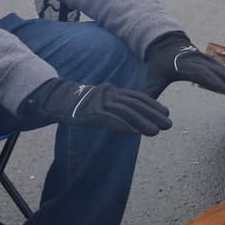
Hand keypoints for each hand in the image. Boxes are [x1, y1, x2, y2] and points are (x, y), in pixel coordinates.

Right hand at [19, 78, 170, 136]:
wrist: (55, 99)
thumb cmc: (78, 105)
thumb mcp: (100, 105)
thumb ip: (115, 112)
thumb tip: (131, 126)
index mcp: (112, 91)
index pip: (137, 97)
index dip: (153, 105)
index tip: (166, 113)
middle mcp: (109, 94)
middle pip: (136, 104)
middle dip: (153, 115)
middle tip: (168, 125)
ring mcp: (100, 102)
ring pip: (126, 112)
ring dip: (142, 123)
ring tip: (155, 132)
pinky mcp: (90, 113)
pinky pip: (109, 120)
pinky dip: (123, 126)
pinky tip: (134, 134)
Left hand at [144, 31, 224, 99]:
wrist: (166, 42)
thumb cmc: (159, 62)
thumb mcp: (153, 76)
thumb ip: (149, 93)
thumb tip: (142, 111)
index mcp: (184, 64)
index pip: (200, 72)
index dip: (211, 80)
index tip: (223, 89)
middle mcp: (198, 61)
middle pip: (218, 71)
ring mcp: (207, 60)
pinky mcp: (212, 63)